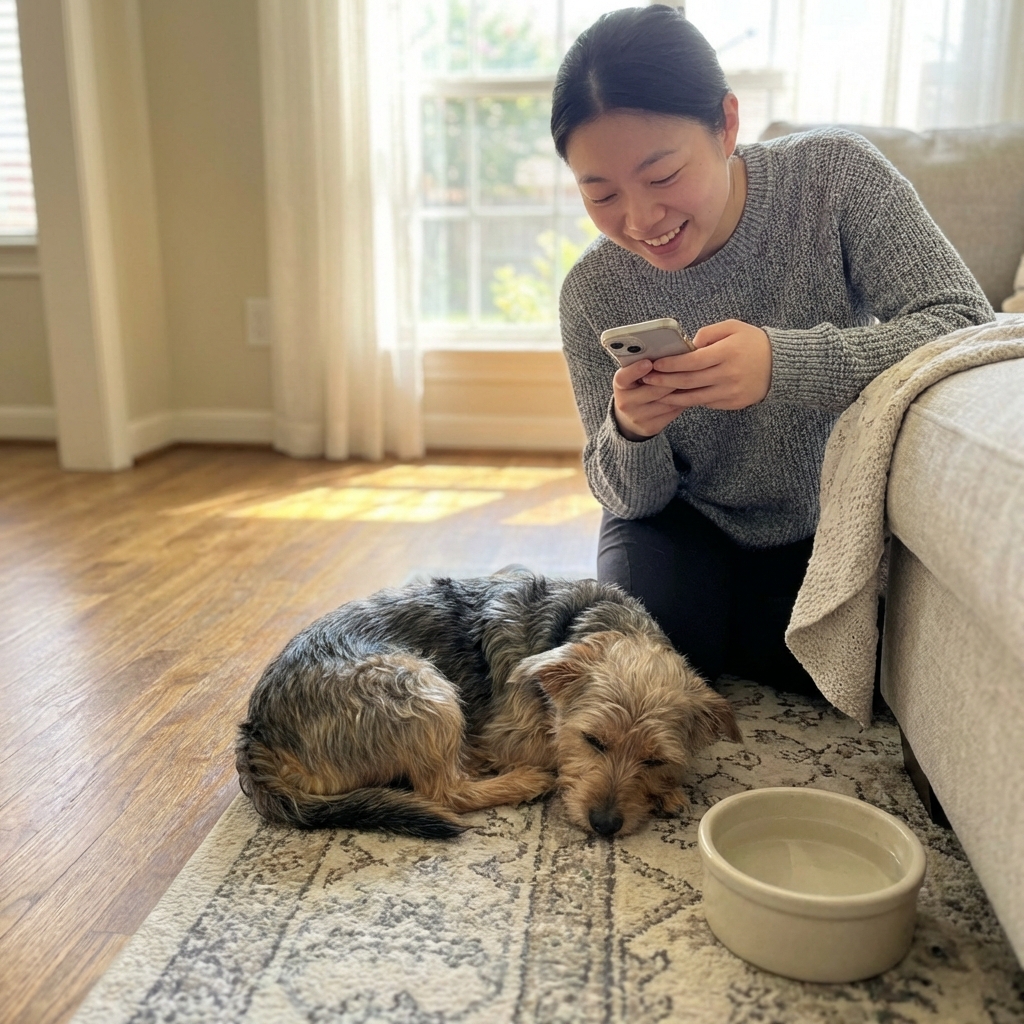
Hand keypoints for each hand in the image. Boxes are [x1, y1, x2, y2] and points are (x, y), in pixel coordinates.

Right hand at [612, 357, 687, 439]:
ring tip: (694, 379)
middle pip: (653, 390)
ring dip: (682, 390)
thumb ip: (645, 365)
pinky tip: (691, 393)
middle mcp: (625, 403)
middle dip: (671, 379)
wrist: (629, 417)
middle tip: (687, 367)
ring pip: (667, 401)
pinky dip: (683, 401)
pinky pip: (672, 412)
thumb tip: (669, 352)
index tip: (648, 362)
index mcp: (620, 386)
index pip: (623, 378)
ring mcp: (637, 417)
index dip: (635, 370)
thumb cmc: (636, 388)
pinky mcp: (650, 427)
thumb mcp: (633, 376)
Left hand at [638, 319, 771, 410]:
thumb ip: (709, 333)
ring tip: (656, 393)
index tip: (654, 364)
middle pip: (688, 381)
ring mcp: (731, 392)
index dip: (670, 364)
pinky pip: (706, 403)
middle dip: (664, 381)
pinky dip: (690, 400)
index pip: (691, 361)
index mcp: (727, 353)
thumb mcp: (733, 327)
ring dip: (672, 396)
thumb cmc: (753, 342)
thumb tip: (687, 346)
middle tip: (647, 380)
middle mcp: (728, 374)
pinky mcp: (733, 403)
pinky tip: (677, 397)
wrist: (782, 365)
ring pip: (694, 397)